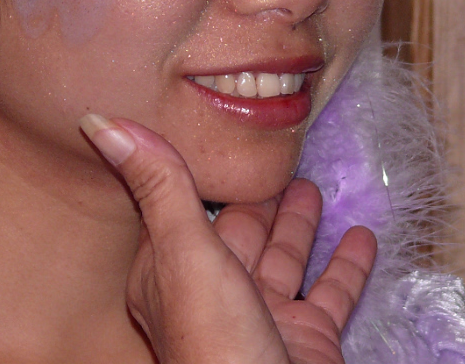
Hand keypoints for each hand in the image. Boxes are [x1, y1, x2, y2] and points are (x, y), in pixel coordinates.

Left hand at [80, 114, 376, 363]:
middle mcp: (213, 297)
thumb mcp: (184, 252)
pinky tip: (363, 237)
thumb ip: (159, 186)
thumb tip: (100, 123)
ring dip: (299, 225)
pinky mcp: (305, 339)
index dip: (193, 177)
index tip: (205, 141)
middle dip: (255, 199)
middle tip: (274, 163)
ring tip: (313, 188)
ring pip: (282, 259)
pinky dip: (346, 265)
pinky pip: (330, 293)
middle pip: (237, 233)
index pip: (179, 211)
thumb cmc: (214, 348)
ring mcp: (261, 320)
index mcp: (171, 276)